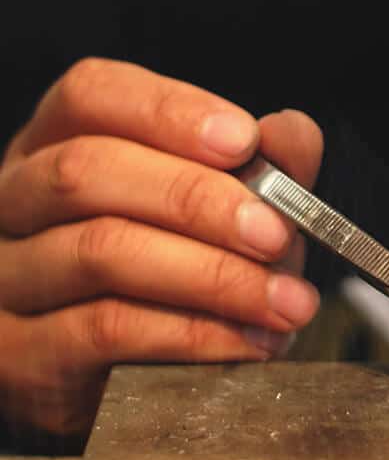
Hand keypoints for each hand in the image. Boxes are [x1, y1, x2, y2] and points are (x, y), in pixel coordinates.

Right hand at [0, 58, 321, 443]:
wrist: (120, 365)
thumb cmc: (176, 256)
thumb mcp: (223, 198)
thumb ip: (262, 160)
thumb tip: (290, 133)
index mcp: (61, 138)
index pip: (93, 94)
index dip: (170, 111)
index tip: (245, 140)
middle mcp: (18, 196)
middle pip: (89, 171)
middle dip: (199, 200)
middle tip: (277, 234)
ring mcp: (9, 275)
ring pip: (101, 252)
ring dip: (213, 275)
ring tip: (284, 300)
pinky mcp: (20, 354)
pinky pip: (106, 331)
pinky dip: (194, 333)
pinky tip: (251, 339)